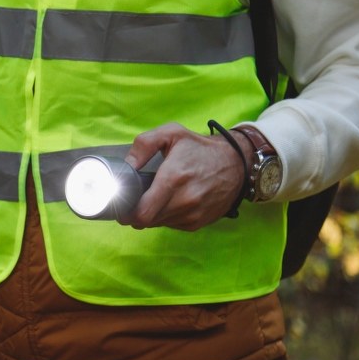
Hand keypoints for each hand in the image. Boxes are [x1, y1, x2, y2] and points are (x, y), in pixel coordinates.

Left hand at [122, 122, 248, 230]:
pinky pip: (172, 225)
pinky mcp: (199, 222)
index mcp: (173, 179)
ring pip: (158, 224)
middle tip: (134, 199)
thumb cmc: (200, 148)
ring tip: (156, 197)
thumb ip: (143, 145)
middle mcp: (185, 201)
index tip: (121, 205)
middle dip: (136, 212)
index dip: (126, 212)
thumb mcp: (171, 133)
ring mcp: (193, 214)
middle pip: (146, 221)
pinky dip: (166, 217)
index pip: (142, 213)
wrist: (237, 163)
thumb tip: (126, 166)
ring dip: (152, 214)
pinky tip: (171, 201)